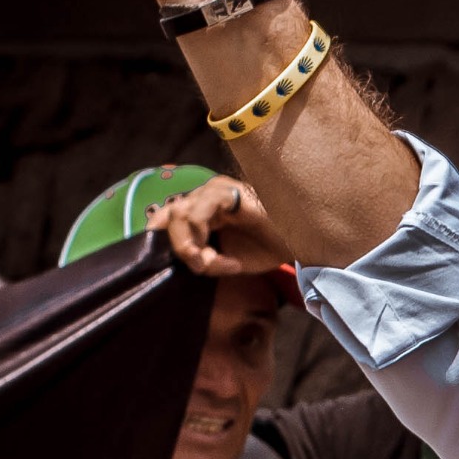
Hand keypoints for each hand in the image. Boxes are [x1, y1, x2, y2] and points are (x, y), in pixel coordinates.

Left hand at [149, 176, 290, 277]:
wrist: (300, 242)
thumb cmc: (268, 248)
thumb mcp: (229, 261)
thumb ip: (206, 259)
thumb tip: (190, 260)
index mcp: (203, 209)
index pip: (168, 216)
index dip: (157, 236)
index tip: (158, 260)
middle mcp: (205, 196)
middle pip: (170, 216)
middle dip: (178, 248)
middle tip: (200, 268)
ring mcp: (214, 190)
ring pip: (180, 214)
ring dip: (190, 246)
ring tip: (212, 265)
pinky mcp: (225, 191)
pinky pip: (198, 212)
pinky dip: (203, 237)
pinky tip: (224, 258)